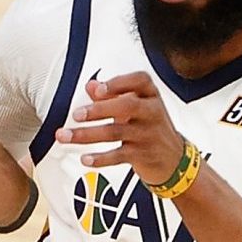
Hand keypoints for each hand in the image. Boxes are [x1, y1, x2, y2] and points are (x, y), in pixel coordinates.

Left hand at [54, 73, 185, 185]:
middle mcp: (151, 112)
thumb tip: (91, 85)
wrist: (175, 160)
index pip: (140, 81)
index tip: (98, 89)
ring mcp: (148, 134)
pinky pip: (120, 156)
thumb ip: (113, 95)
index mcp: (150, 96)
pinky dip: (101, 159)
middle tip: (77, 114)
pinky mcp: (143, 155)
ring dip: (87, 135)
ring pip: (116, 132)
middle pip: (127, 106)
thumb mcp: (137, 107)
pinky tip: (86, 158)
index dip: (118, 83)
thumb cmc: (152, 128)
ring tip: (67, 136)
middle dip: (99, 109)